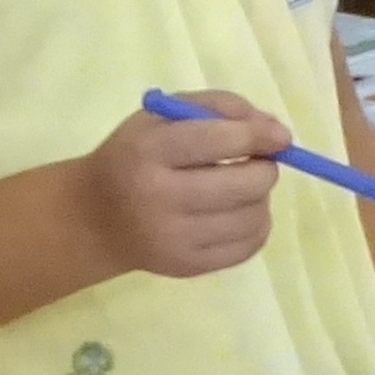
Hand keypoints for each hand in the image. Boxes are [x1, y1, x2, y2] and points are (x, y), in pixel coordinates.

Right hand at [83, 96, 281, 279]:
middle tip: (257, 163)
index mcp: (149, 151)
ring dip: (259, 198)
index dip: (258, 136)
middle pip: (244, 185)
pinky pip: (248, 247)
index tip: (279, 137)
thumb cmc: (134, 156)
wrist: (95, 218)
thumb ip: (219, 108)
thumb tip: (276, 133)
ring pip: (252, 217)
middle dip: (264, 168)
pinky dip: (255, 226)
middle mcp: (159, 197)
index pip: (219, 141)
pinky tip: (237, 213)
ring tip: (241, 189)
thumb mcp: (162, 117)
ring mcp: (174, 238)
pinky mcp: (187, 266)